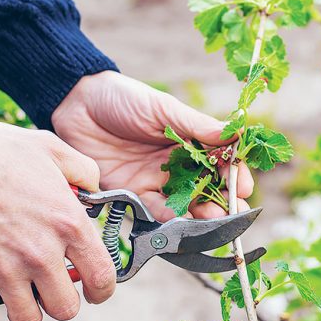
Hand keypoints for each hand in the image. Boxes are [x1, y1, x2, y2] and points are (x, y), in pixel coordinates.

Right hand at [0, 121, 115, 320]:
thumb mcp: (51, 148)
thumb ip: (83, 170)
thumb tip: (95, 189)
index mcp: (69, 223)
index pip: (102, 276)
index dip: (103, 290)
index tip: (96, 291)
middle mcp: (42, 253)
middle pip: (66, 308)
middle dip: (61, 302)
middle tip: (52, 287)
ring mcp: (6, 269)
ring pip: (27, 320)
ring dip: (25, 309)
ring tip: (20, 290)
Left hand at [51, 71, 253, 220]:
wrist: (77, 105)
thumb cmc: (124, 98)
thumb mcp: (164, 109)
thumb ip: (198, 126)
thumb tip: (237, 133)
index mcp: (191, 140)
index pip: (221, 161)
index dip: (234, 174)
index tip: (244, 185)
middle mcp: (179, 164)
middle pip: (209, 187)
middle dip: (225, 201)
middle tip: (236, 212)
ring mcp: (157, 181)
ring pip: (187, 203)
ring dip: (203, 214)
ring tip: (216, 221)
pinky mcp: (134, 194)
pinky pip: (157, 210)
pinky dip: (172, 218)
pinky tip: (184, 221)